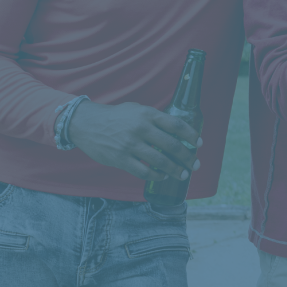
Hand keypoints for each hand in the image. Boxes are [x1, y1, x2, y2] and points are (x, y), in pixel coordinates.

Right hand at [68, 101, 200, 181]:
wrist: (87, 124)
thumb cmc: (116, 117)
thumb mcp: (137, 109)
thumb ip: (155, 118)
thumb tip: (177, 130)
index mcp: (147, 114)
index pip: (176, 125)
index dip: (191, 135)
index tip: (199, 143)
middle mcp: (140, 129)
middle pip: (171, 145)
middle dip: (187, 157)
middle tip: (195, 164)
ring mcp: (130, 145)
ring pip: (160, 161)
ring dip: (175, 170)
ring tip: (183, 174)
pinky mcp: (120, 159)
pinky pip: (143, 171)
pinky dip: (155, 175)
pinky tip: (162, 176)